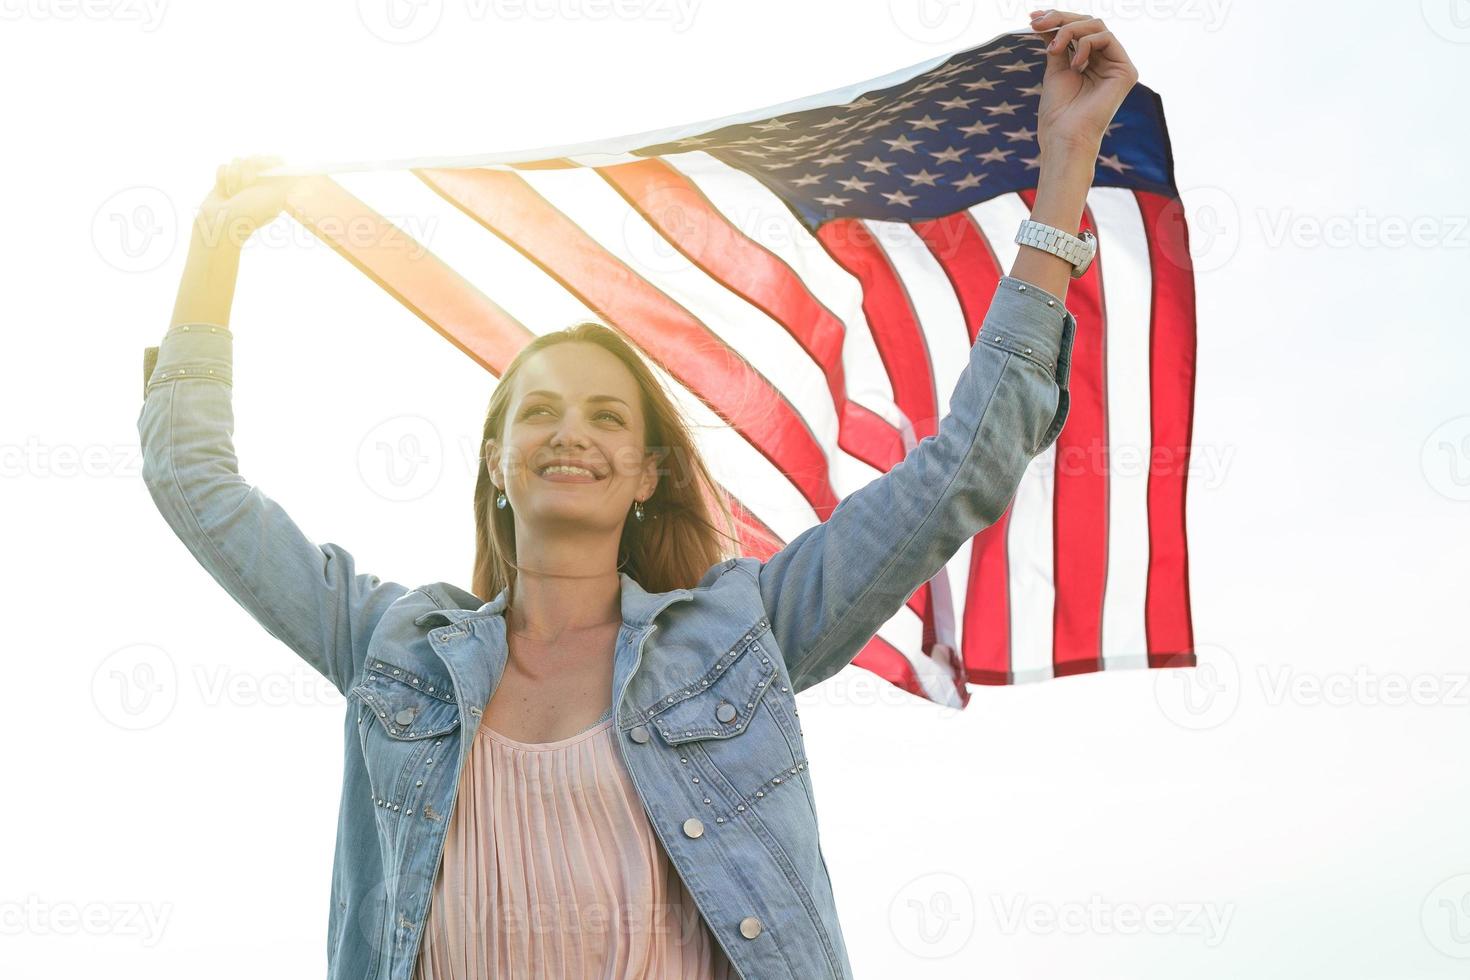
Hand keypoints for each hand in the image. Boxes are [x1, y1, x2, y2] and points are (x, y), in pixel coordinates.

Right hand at [193, 154, 294, 248]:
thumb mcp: (275, 198)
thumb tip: (302, 174)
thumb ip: (288, 183)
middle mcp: (259, 184)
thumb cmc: (249, 213)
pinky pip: (223, 167)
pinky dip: (222, 179)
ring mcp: (242, 182)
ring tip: (232, 192)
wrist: (220, 224)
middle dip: (247, 170)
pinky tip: (223, 192)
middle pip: (254, 157)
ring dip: (233, 176)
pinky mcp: (226, 182)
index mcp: (275, 187)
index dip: (267, 161)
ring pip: (237, 161)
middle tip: (246, 184)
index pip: (276, 161)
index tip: (261, 169)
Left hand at [1026, 10, 1139, 154]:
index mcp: (1092, 62)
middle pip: (1088, 22)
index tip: (1032, 18)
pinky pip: (1106, 38)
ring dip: (1069, 31)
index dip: (1057, 19)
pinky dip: (1085, 44)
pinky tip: (1074, 65)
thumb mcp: (1055, 68)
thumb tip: (1046, 20)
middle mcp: (1108, 61)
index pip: (1078, 29)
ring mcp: (1118, 65)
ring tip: (1053, 50)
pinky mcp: (1126, 71)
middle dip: (1060, 19)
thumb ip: (1057, 43)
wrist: (1064, 137)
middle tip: (1037, 24)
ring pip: (1096, 25)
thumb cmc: (1058, 112)